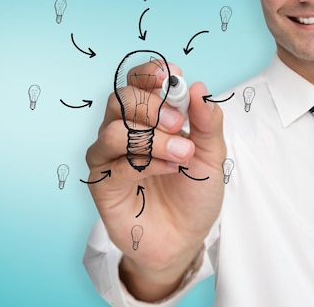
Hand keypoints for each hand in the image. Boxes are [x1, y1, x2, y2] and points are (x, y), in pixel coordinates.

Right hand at [85, 60, 224, 300]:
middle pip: (119, 99)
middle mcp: (121, 130)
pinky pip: (115, 166)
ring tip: (183, 153)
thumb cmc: (193, 193)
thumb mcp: (211, 155)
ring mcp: (108, 157)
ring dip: (152, 139)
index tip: (172, 76)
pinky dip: (147, 164)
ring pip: (113, 131)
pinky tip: (171, 170)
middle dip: (150, 106)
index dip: (149, 74)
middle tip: (179, 122)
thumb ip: (207, 122)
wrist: (185, 238)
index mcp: (145, 116)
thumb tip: (198, 88)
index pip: (135, 82)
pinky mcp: (102, 184)